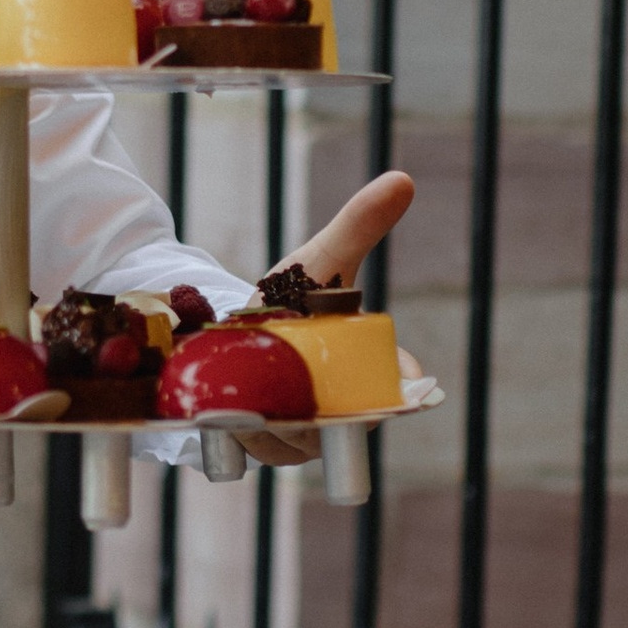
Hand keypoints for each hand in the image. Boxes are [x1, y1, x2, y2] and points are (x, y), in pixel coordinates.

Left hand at [243, 169, 415, 464]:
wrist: (238, 329)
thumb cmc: (291, 297)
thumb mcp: (320, 260)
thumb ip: (358, 226)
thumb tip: (402, 179)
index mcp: (364, 373)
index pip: (395, 388)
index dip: (400, 384)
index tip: (400, 378)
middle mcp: (338, 412)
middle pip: (339, 422)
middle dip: (319, 405)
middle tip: (295, 384)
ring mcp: (299, 437)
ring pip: (293, 440)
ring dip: (272, 421)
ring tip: (249, 395)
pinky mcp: (260, 447)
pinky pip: (255, 448)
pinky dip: (241, 432)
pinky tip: (225, 411)